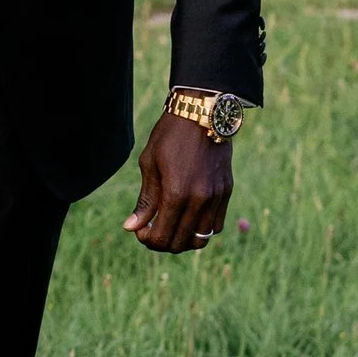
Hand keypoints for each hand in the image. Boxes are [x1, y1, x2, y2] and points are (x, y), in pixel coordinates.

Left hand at [123, 106, 232, 253]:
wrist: (202, 113)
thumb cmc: (169, 136)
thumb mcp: (149, 164)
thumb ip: (145, 200)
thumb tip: (131, 227)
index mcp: (176, 193)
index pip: (162, 236)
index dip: (147, 240)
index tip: (140, 230)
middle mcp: (200, 200)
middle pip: (181, 242)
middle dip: (163, 243)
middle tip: (152, 230)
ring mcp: (216, 197)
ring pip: (201, 238)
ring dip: (184, 240)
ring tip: (171, 227)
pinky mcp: (227, 191)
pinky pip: (216, 225)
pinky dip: (201, 229)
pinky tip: (188, 219)